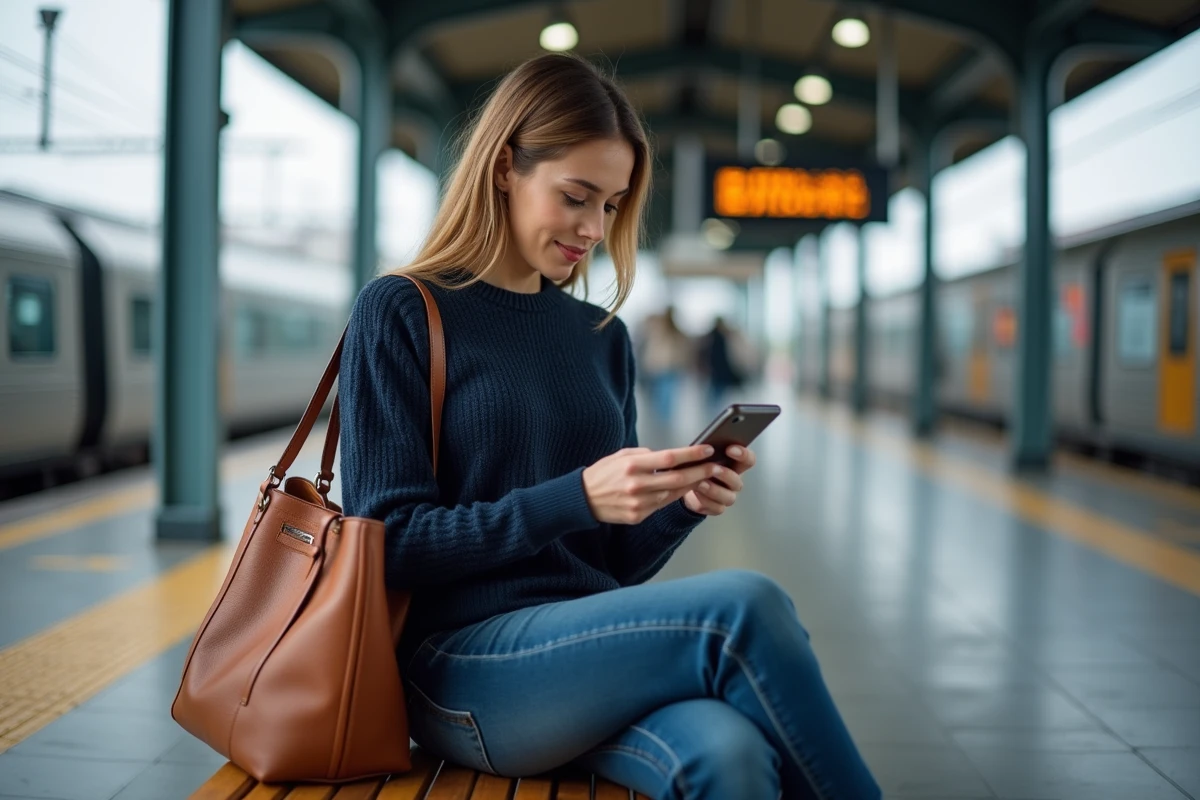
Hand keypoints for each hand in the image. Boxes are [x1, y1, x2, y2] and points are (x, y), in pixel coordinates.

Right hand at [583, 445, 715, 524]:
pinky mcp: (638, 516)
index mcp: (632, 465)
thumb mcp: (621, 455)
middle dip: (701, 471)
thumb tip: (671, 456)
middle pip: (677, 478)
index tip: (707, 449)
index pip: (670, 458)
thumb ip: (646, 455)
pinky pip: (662, 505)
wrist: (583, 499)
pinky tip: (683, 489)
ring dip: (691, 485)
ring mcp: (638, 503)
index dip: (691, 454)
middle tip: (715, 466)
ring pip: (673, 493)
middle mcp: (637, 485)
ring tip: (704, 476)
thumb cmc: (604, 473)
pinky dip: (674, 496)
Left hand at [683, 445, 755, 515]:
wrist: (687, 487)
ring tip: (701, 483)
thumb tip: (705, 444)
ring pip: (728, 497)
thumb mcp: (702, 456)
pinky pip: (716, 507)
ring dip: (714, 490)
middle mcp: (734, 482)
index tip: (730, 449)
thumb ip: (708, 451)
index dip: (743, 455)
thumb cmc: (698, 468)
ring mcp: (727, 496)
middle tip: (714, 469)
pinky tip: (696, 494)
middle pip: (738, 481)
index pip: (748, 460)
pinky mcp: (718, 508)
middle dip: (726, 475)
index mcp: (734, 466)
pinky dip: (706, 501)